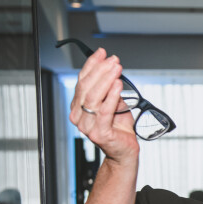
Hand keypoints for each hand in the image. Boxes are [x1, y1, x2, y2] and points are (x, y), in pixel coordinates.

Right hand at [68, 47, 138, 163]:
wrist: (124, 150)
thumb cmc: (119, 127)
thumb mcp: (114, 102)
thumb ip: (109, 88)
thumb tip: (111, 67)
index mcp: (78, 106)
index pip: (82, 81)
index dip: (91, 65)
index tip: (102, 53)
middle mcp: (78, 115)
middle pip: (87, 87)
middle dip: (101, 70)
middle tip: (113, 60)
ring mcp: (87, 125)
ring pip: (94, 97)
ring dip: (106, 80)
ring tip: (117, 69)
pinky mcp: (100, 133)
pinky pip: (104, 111)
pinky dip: (112, 96)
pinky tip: (118, 85)